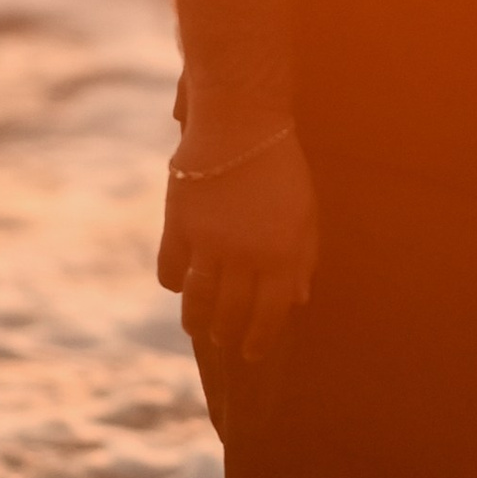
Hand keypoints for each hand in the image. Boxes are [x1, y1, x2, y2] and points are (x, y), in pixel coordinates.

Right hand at [157, 127, 318, 363]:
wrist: (240, 123)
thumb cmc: (281, 167)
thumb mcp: (306, 213)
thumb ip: (303, 257)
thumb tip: (298, 299)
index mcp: (282, 254)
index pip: (270, 313)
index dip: (260, 339)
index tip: (252, 354)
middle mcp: (245, 255)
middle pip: (231, 311)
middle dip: (228, 333)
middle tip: (224, 342)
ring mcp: (209, 242)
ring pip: (198, 298)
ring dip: (197, 320)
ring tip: (198, 329)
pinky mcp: (179, 225)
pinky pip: (170, 268)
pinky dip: (173, 282)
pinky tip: (178, 288)